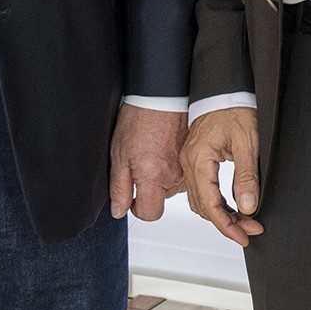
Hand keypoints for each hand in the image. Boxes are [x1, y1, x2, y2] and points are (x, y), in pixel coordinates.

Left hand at [110, 105, 185, 220]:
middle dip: (148, 188)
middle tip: (138, 164)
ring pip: (170, 187)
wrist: (162, 96)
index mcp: (153, 177)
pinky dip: (170, 167)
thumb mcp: (118, 155)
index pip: (150, 213)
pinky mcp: (192, 160)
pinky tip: (161, 149)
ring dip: (159, 177)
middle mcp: (173, 177)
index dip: (136, 208)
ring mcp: (185, 168)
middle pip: (160, 199)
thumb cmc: (139, 119)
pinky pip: (179, 174)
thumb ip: (119, 187)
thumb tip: (119, 211)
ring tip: (150, 153)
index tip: (130, 197)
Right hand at [180, 106, 263, 246]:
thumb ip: (246, 177)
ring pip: (201, 200)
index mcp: (199, 160)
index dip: (227, 226)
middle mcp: (189, 163)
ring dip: (221, 214)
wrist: (223, 89)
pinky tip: (232, 206)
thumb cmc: (233, 109)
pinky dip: (216, 202)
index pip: (210, 205)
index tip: (244, 237)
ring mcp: (189, 161)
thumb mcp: (247, 144)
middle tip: (251, 229)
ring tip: (245, 220)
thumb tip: (247, 207)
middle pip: (203, 207)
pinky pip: (201, 189)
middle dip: (227, 223)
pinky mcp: (195, 159)